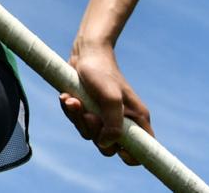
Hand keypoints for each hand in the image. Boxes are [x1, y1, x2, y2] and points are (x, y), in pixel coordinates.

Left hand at [58, 41, 152, 164]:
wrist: (84, 53)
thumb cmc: (101, 72)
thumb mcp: (110, 98)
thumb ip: (113, 124)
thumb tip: (106, 144)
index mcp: (136, 119)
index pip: (142, 150)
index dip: (131, 156)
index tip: (119, 149)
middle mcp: (121, 121)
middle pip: (109, 147)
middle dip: (95, 132)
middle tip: (89, 115)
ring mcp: (103, 116)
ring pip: (90, 135)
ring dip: (78, 119)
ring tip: (73, 101)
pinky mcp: (88, 110)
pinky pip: (78, 122)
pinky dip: (71, 112)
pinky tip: (66, 97)